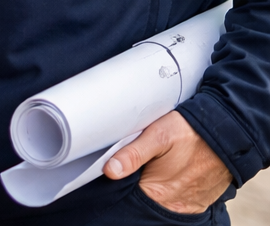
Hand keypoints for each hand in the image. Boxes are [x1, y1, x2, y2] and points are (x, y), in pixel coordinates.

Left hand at [104, 111, 231, 213]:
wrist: (227, 134)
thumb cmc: (190, 132)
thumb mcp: (157, 136)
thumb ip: (133, 154)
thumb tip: (109, 171)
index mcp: (158, 192)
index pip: (128, 193)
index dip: (121, 179)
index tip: (115, 166)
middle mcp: (173, 204)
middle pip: (144, 196)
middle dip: (137, 182)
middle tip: (140, 161)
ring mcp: (187, 205)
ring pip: (160, 197)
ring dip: (155, 184)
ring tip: (157, 164)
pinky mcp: (199, 202)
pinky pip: (177, 199)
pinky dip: (170, 188)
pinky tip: (170, 172)